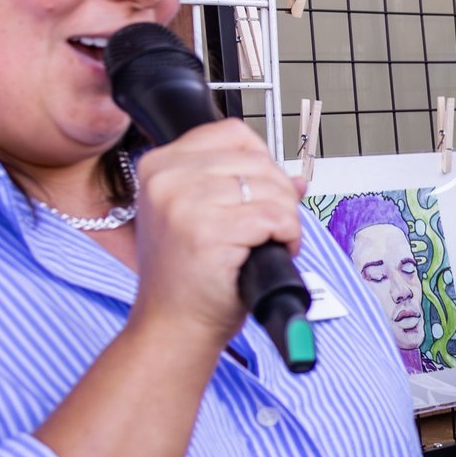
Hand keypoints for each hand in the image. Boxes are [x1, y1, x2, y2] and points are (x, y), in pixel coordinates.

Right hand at [128, 123, 304, 351]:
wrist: (174, 324)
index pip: (233, 132)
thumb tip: (296, 179)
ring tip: (267, 242)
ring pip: (273, 190)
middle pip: (259, 162)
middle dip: (280, 197)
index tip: (260, 193)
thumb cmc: (189, 277)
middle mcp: (166, 178)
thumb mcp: (202, 218)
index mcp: (159, 165)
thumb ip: (241, 187)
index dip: (262, 163)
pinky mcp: (209, 231)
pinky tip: (272, 251)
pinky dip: (288, 237)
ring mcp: (184, 203)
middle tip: (269, 228)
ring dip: (286, 220)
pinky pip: (276, 218)